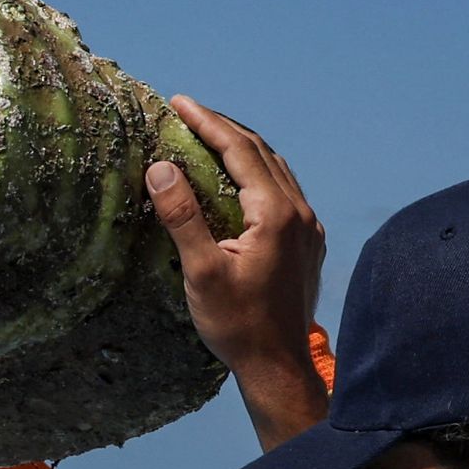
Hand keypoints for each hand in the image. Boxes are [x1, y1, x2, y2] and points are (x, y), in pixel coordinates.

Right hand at [149, 98, 329, 436]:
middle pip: (261, 152)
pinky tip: (238, 180)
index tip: (179, 102)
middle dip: (223, 128)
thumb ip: (182, 217)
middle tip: (188, 113)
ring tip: (209, 137)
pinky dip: (257, 173)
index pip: (239, 150)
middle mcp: (299, 213)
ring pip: (276, 169)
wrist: (278, 365)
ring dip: (242, 148)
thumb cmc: (237, 324)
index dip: (208, 123)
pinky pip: (283, 191)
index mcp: (275, 213)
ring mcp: (308, 228)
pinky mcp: (308, 244)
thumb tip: (160, 167)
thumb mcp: (202, 271)